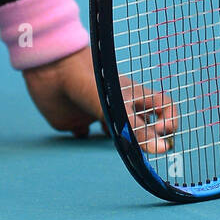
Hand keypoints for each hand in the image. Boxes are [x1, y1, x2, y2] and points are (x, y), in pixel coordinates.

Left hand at [23, 50, 179, 153]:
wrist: (49, 69)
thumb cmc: (88, 80)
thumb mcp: (116, 107)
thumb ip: (137, 130)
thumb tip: (163, 150)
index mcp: (134, 96)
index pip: (164, 108)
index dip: (170, 122)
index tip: (160, 133)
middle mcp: (119, 104)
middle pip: (142, 124)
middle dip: (145, 139)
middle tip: (140, 150)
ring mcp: (98, 112)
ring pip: (117, 132)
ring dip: (119, 142)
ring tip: (112, 138)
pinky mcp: (76, 120)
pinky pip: (87, 133)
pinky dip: (87, 138)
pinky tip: (82, 132)